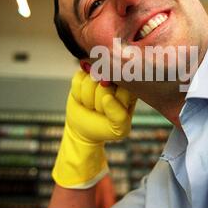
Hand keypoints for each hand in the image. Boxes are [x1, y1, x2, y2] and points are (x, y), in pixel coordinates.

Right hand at [52, 70, 135, 188]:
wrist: (84, 132)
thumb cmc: (106, 130)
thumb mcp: (119, 129)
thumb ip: (119, 112)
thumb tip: (108, 94)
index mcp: (130, 89)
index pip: (125, 83)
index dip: (113, 100)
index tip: (110, 110)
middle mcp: (116, 78)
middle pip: (105, 80)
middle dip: (99, 101)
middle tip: (99, 110)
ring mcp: (98, 74)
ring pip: (90, 79)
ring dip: (88, 99)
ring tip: (91, 107)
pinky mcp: (82, 76)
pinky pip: (77, 79)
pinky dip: (78, 93)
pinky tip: (83, 100)